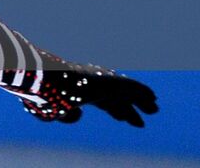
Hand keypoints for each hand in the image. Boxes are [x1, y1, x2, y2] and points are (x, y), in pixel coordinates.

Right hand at [23, 60, 158, 127]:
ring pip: (127, 92)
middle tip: (140, 119)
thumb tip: (78, 114)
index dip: (114, 109)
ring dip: (141, 100)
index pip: (102, 101)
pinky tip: (153, 98)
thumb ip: (65, 115)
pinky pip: (132, 87)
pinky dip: (142, 92)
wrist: (45, 80)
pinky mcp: (111, 81)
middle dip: (129, 107)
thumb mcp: (51, 111)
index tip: (122, 117)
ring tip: (154, 108)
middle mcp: (92, 83)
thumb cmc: (44, 95)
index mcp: (79, 90)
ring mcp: (102, 80)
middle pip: (117, 97)